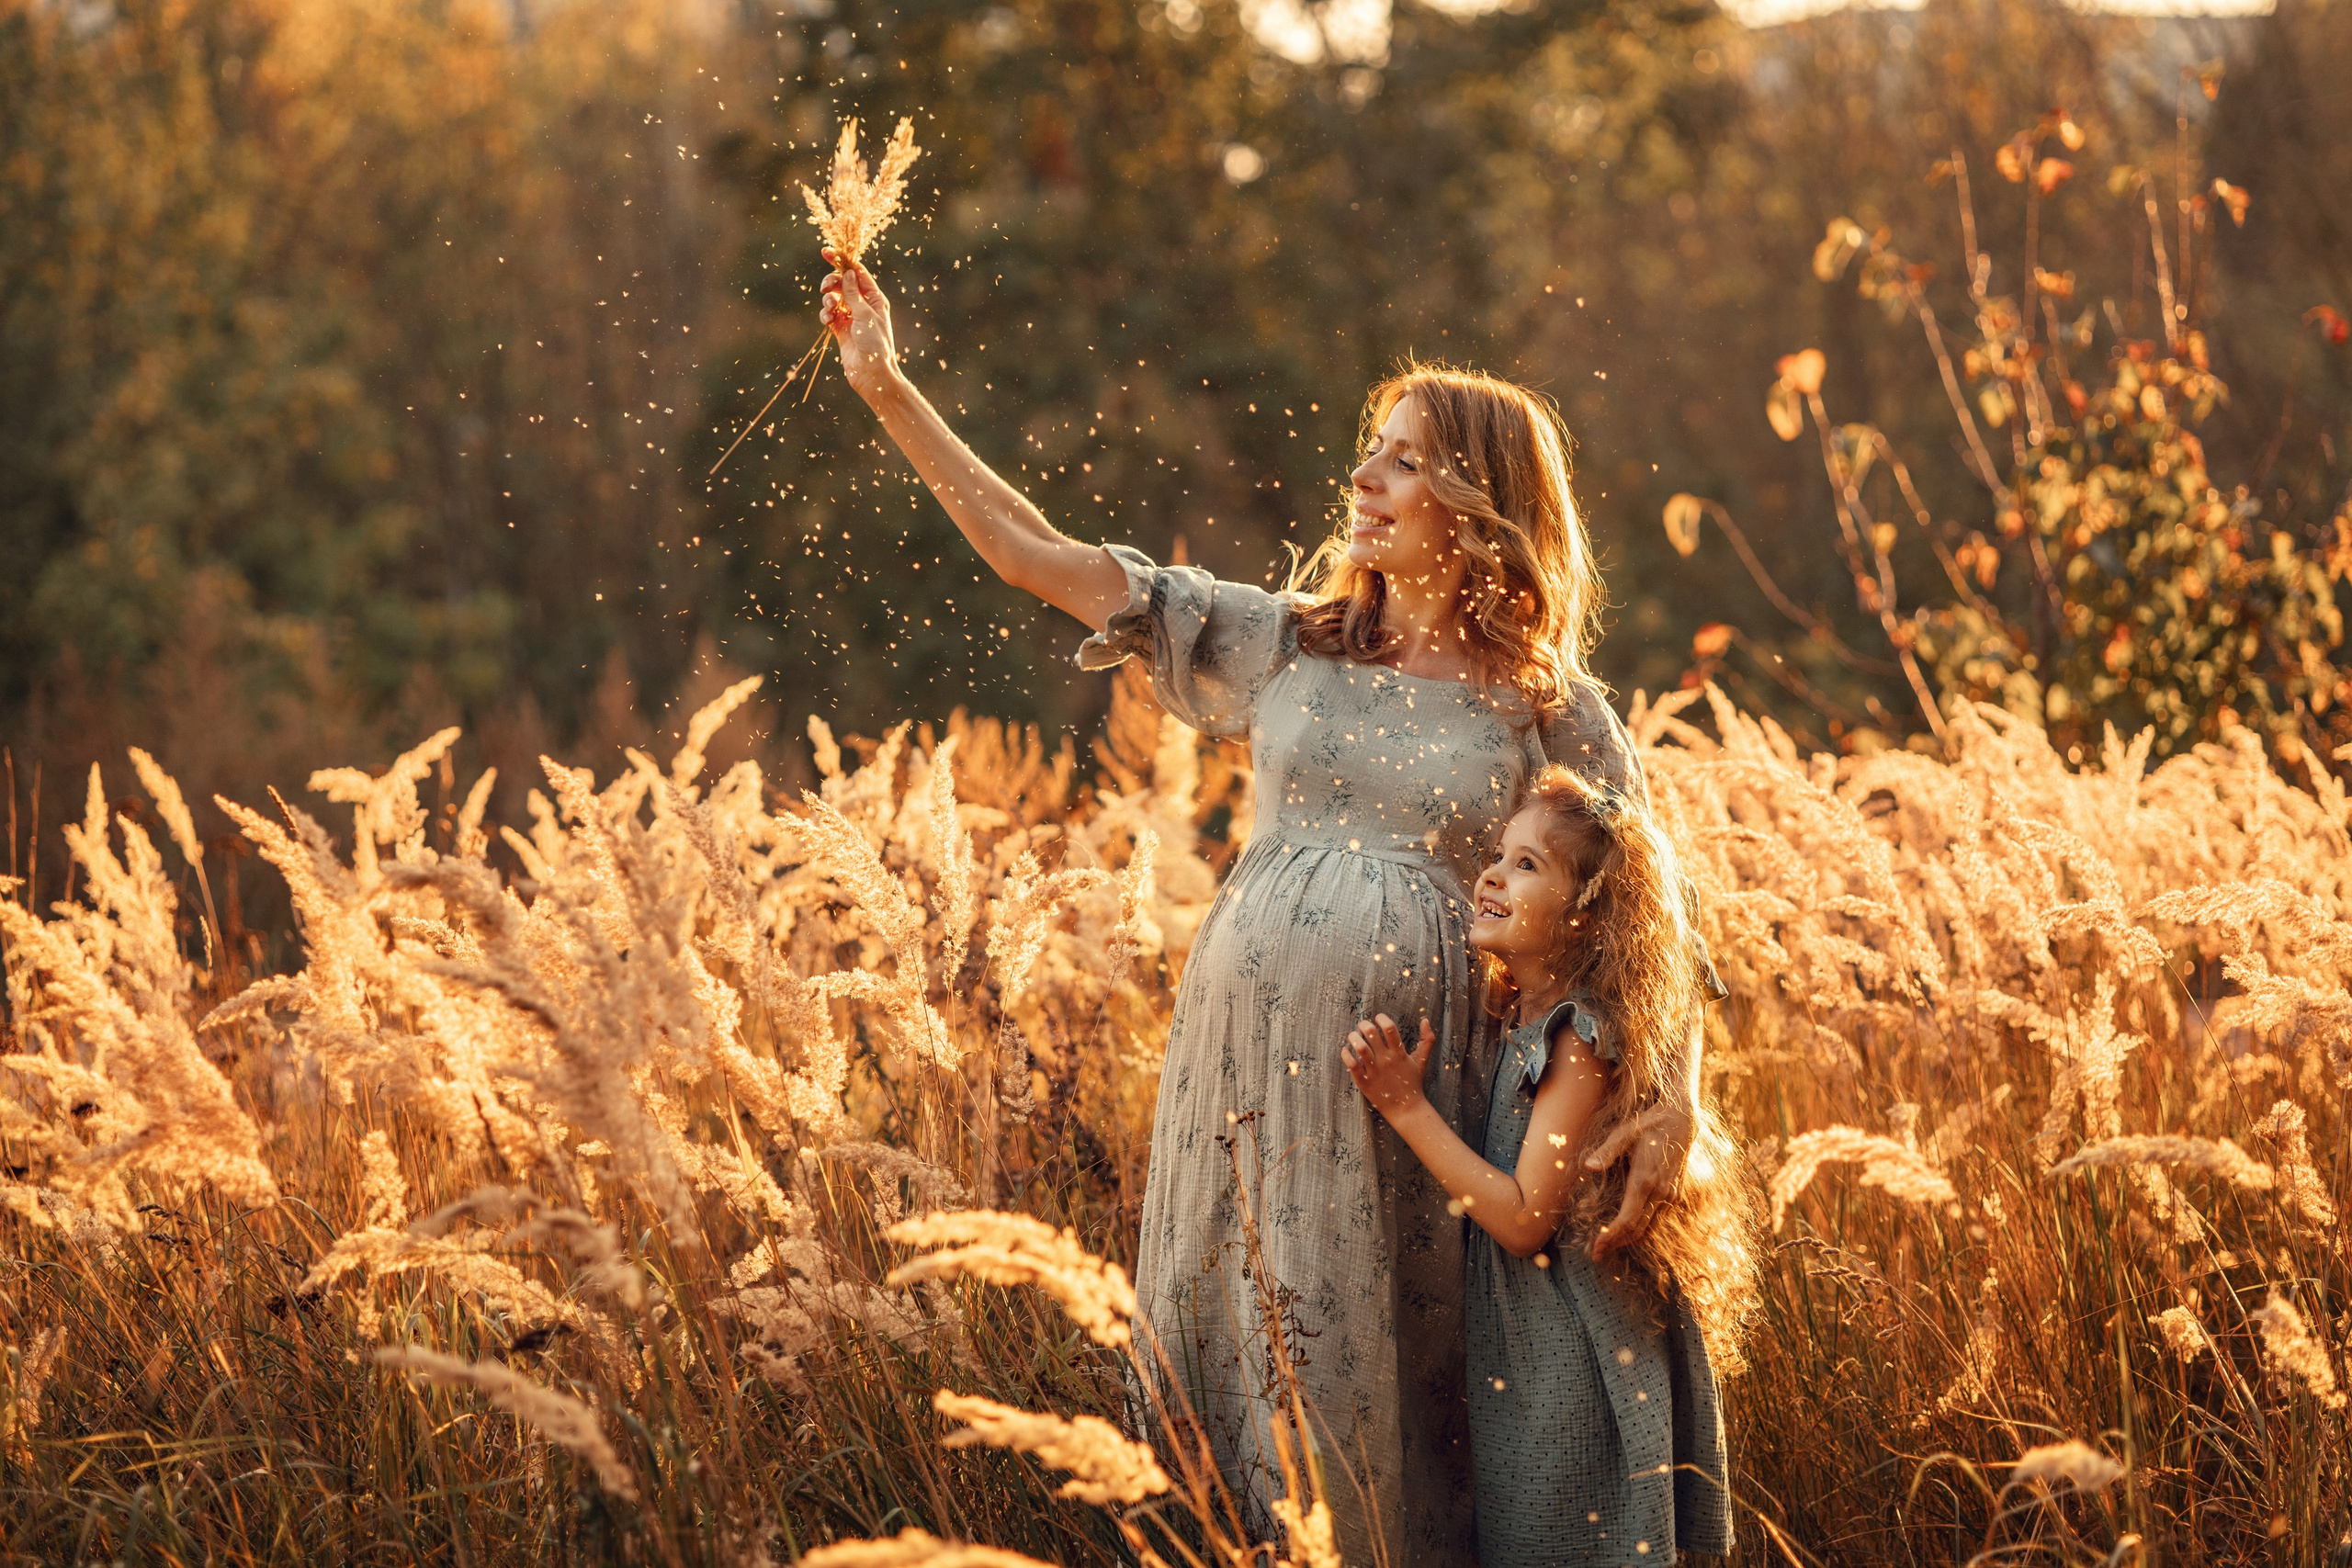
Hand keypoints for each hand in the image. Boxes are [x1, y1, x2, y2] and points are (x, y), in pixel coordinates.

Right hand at [819, 250, 898, 396]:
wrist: (871, 373)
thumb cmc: (875, 343)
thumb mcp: (865, 314)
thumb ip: (852, 293)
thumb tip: (846, 272)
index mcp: (875, 298)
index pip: (857, 273)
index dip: (842, 261)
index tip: (826, 252)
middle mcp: (863, 305)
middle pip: (842, 283)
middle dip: (831, 282)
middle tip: (825, 288)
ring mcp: (851, 317)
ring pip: (833, 298)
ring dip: (828, 300)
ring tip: (829, 308)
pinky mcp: (840, 330)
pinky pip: (829, 315)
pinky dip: (825, 315)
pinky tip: (827, 320)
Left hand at [1341, 1014, 1433, 1118]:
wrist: (1406, 1109)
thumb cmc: (1413, 1083)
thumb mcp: (1422, 1060)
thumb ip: (1427, 1040)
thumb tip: (1425, 1020)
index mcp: (1399, 1054)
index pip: (1389, 1028)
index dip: (1382, 1018)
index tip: (1378, 1018)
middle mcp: (1386, 1061)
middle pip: (1371, 1034)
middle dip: (1364, 1025)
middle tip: (1362, 1026)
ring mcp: (1374, 1071)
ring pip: (1360, 1047)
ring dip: (1353, 1037)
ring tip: (1353, 1036)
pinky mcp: (1364, 1082)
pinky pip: (1351, 1064)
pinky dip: (1346, 1054)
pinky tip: (1346, 1050)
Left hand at [1583, 1099, 1692, 1259]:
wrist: (1681, 1120)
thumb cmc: (1648, 1124)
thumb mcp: (1624, 1133)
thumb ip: (1606, 1152)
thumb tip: (1589, 1167)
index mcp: (1646, 1179)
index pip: (1628, 1219)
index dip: (1611, 1236)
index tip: (1597, 1248)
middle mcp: (1661, 1192)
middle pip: (1637, 1229)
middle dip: (1616, 1244)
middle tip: (1596, 1255)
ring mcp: (1671, 1195)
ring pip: (1649, 1228)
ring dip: (1629, 1240)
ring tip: (1608, 1247)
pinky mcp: (1675, 1195)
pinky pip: (1657, 1220)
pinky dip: (1641, 1230)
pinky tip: (1627, 1233)